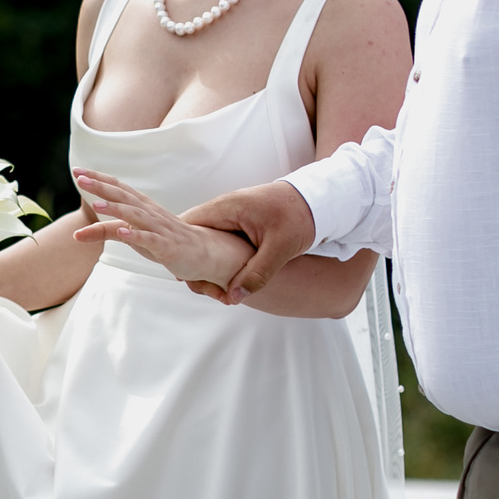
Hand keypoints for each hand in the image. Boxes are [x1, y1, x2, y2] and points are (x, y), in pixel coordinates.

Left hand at [70, 168, 250, 292]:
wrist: (201, 253)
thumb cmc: (161, 240)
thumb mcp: (130, 234)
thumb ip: (104, 231)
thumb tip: (74, 235)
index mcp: (140, 206)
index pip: (117, 187)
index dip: (98, 178)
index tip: (76, 170)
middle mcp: (149, 212)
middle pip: (124, 196)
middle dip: (102, 187)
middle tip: (80, 178)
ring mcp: (159, 228)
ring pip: (136, 216)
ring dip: (116, 209)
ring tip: (96, 204)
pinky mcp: (167, 246)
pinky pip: (151, 240)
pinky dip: (136, 235)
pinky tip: (123, 232)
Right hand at [174, 180, 316, 304]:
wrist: (320, 200)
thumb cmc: (300, 217)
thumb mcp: (280, 248)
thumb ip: (257, 273)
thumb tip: (234, 297)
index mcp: (226, 208)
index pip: (185, 225)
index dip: (177, 249)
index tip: (185, 276)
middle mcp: (222, 209)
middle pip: (191, 236)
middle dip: (193, 264)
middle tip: (207, 290)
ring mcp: (230, 215)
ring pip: (205, 241)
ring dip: (206, 264)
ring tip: (218, 290)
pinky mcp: (239, 223)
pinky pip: (218, 241)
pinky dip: (218, 259)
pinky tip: (227, 279)